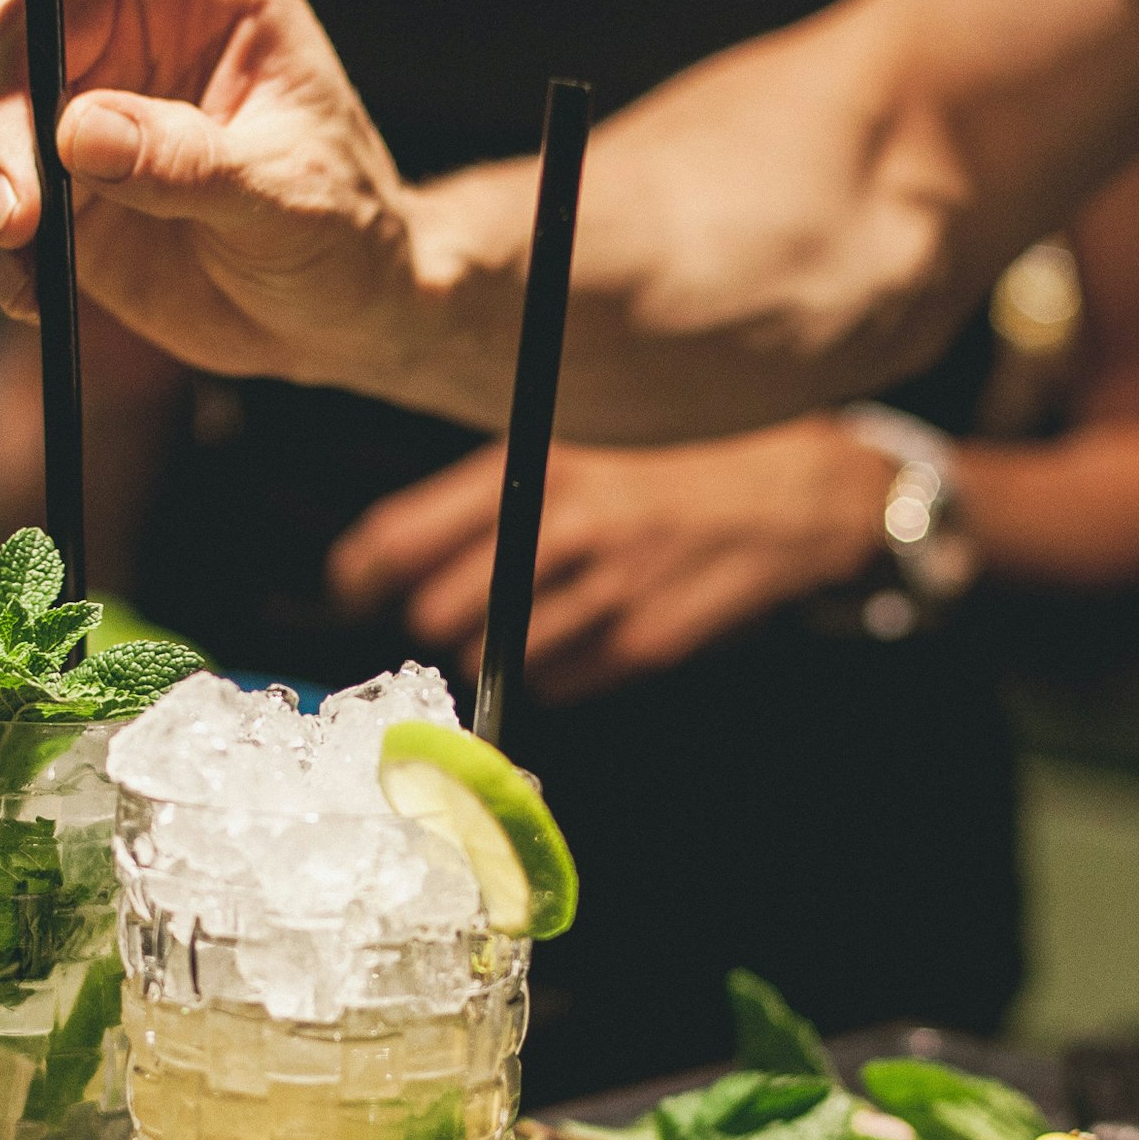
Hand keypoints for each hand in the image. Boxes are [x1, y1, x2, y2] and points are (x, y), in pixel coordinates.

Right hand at [0, 0, 429, 391]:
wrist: (338, 314)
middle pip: (22, 22)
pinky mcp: (59, 179)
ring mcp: (87, 98)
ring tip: (24, 268)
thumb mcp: (288, 199)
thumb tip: (75, 130)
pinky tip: (30, 296)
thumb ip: (189, 164)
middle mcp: (135, 21)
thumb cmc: (342, 231)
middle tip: (18, 217)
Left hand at [327, 421, 895, 703]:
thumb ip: (491, 499)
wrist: (786, 501)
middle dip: (432, 625)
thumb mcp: (574, 455)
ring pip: (494, 660)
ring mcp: (608, 590)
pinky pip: (557, 684)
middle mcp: (567, 527)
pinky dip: (552, 675)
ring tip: (521, 627)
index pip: (405, 535)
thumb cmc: (661, 474)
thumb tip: (397, 561)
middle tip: (443, 618)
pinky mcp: (643, 642)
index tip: (352, 588)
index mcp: (538, 469)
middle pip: (438, 614)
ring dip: (492, 657)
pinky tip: (580, 640)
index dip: (361, 573)